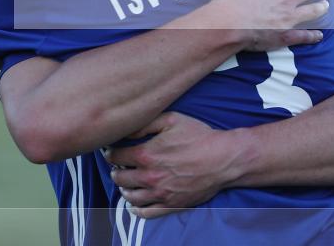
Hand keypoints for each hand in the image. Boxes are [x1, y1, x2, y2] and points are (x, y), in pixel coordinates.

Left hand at [104, 112, 242, 218]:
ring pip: (129, 196)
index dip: (110, 153)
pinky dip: (135, 210)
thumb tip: (125, 131)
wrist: (223, 159)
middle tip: (119, 165)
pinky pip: (145, 213)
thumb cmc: (199, 136)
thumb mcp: (171, 119)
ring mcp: (160, 194)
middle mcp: (149, 176)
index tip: (111, 151)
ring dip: (123, 189)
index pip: (115, 157)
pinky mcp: (171, 205)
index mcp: (147, 154)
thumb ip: (145, 124)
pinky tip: (134, 203)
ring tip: (126, 182)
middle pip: (119, 178)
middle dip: (116, 170)